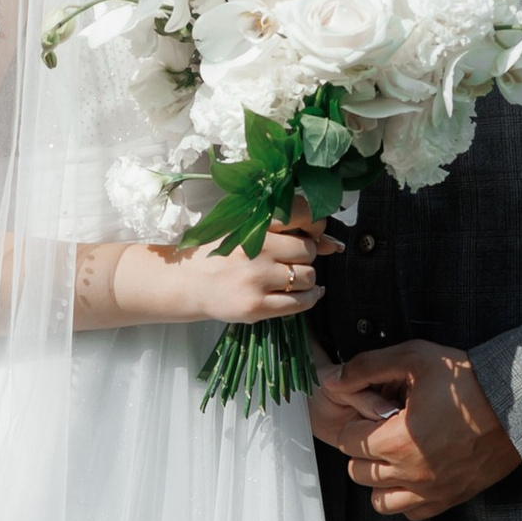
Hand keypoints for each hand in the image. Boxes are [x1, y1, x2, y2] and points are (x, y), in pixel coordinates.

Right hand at [107, 215, 335, 329]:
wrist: (187, 283)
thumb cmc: (220, 254)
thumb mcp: (246, 231)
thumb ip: (288, 233)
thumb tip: (333, 243)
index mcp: (253, 225)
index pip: (301, 213)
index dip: (315, 224)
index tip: (312, 233)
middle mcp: (256, 250)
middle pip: (308, 249)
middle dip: (306, 255)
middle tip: (293, 260)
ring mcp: (255, 279)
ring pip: (308, 276)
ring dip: (308, 279)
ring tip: (293, 278)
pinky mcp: (256, 306)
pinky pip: (299, 303)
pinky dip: (310, 298)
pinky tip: (307, 294)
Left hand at [321, 338, 521, 520]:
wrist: (518, 406)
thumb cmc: (468, 381)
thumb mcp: (415, 358)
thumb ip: (368, 366)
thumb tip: (335, 378)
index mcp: (395, 440)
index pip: (347, 441)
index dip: (355, 422)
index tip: (370, 412)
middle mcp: (409, 473)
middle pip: (357, 471)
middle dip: (363, 449)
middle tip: (381, 429)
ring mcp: (430, 490)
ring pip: (379, 500)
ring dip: (378, 479)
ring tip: (393, 455)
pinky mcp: (450, 498)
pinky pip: (411, 512)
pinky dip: (405, 497)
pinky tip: (413, 472)